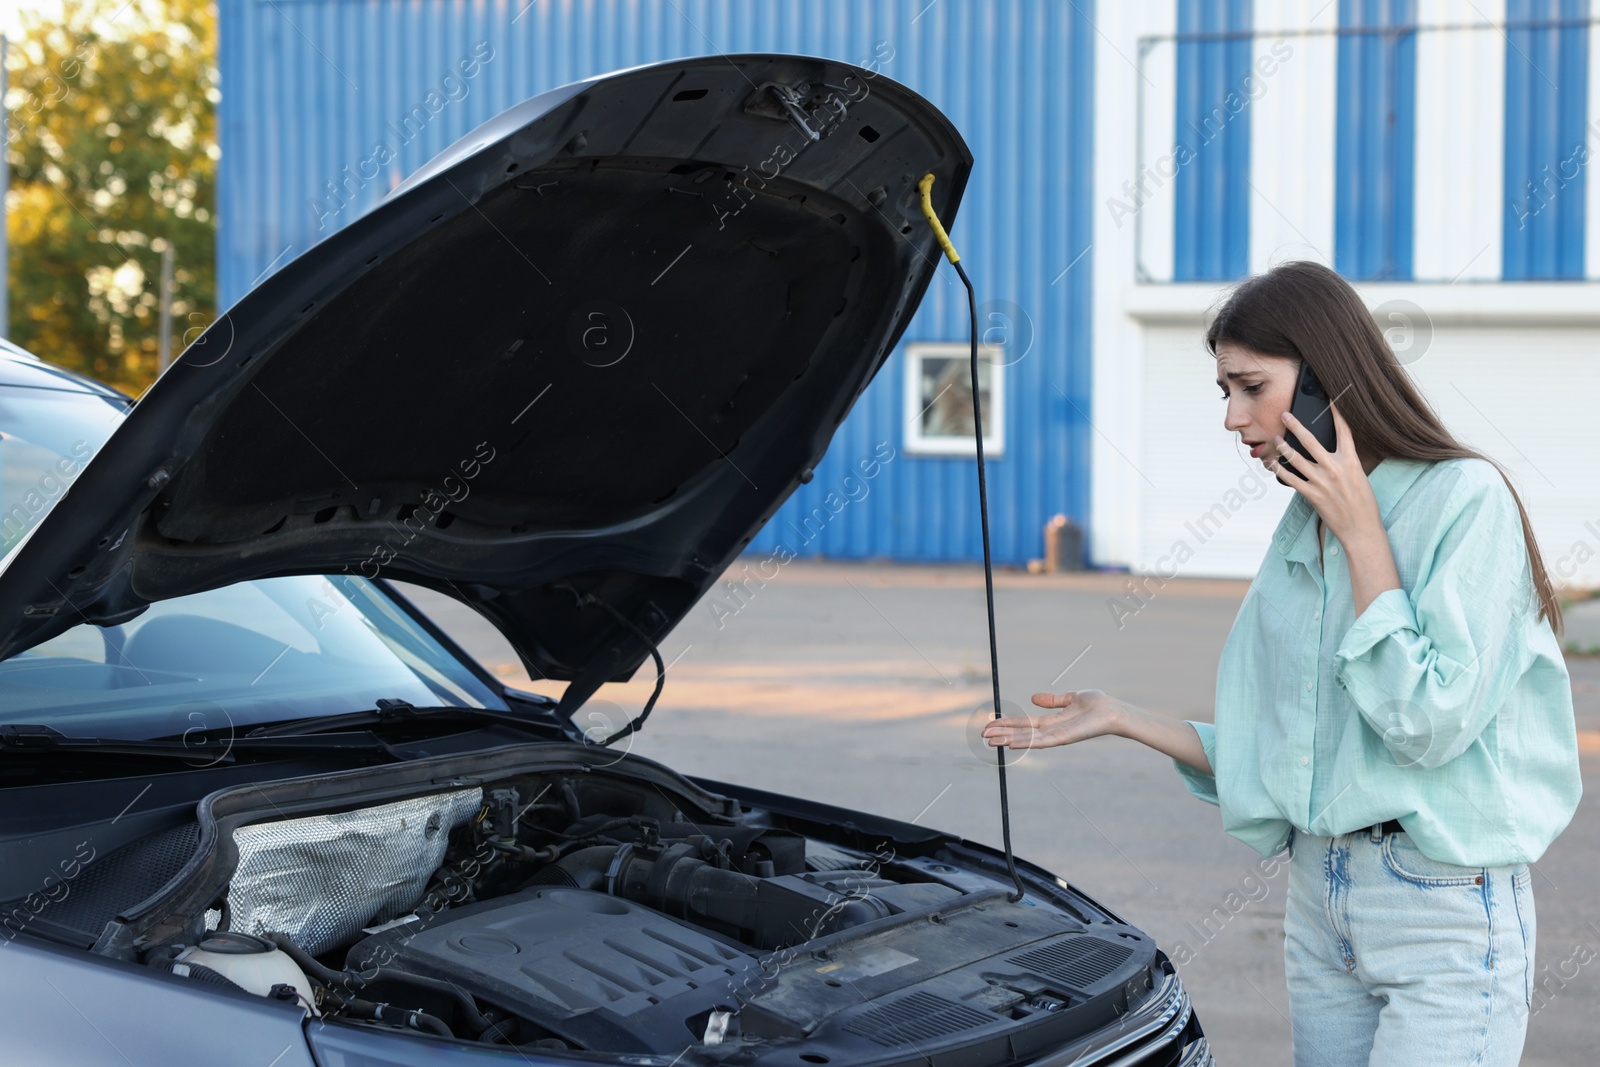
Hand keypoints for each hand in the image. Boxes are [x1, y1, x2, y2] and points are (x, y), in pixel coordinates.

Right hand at [981, 689, 1124, 748]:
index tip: (990, 724)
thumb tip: (1034, 698)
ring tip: (991, 741)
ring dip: (1008, 740)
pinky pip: (1041, 742)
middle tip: (983, 736)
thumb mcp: (1071, 698)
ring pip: (1027, 740)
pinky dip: (1026, 743)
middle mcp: (1051, 731)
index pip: (1024, 724)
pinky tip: (1012, 743)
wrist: (1113, 711)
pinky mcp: (1064, 738)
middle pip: (1021, 733)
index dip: (1006, 724)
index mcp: (1051, 721)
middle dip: (1002, 734)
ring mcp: (1056, 736)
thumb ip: (1053, 700)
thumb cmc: (1097, 704)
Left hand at [1269, 401, 1380, 545]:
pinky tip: (1271, 464)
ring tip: (1275, 438)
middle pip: (1311, 441)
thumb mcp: (1359, 477)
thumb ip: (1345, 462)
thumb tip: (1332, 451)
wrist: (1362, 528)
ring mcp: (1322, 481)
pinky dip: (1279, 470)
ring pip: (1296, 458)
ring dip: (1283, 447)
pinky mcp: (1312, 495)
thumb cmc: (1363, 504)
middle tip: (1285, 415)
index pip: (1344, 431)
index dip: (1336, 412)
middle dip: (1296, 426)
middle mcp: (1335, 468)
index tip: (1329, 399)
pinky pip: (1290, 479)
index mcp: (1351, 461)